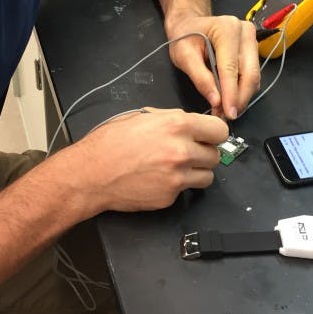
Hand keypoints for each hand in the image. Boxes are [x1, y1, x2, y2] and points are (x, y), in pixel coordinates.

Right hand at [70, 108, 228, 212]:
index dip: (214, 134)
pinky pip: (186, 190)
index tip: (209, 137)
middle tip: (188, 152)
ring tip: (177, 167)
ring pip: (207, 176)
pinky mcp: (171, 196)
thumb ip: (172, 119)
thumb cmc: (111, 143)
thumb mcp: (143, 117)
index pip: (220, 130)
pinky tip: (160, 178)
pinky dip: (178, 185)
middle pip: (215, 155)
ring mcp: (177, 176)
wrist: (92, 173)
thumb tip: (191, 123)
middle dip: (204, 153)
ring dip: (197, 171)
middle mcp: (181, 151)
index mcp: (177, 125)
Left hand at [164, 14, 260, 119]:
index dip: (231, 93)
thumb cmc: (184, 36)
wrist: (190, 23)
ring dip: (241, 97)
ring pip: (253, 76)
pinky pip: (252, 75)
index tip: (228, 113)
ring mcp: (251, 40)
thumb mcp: (183, 56)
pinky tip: (229, 99)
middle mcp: (245, 32)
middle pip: (250, 73)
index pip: (231, 67)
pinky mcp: (253, 49)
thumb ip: (200, 79)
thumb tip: (216, 101)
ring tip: (225, 110)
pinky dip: (242, 90)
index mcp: (226, 29)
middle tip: (226, 116)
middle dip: (239, 99)